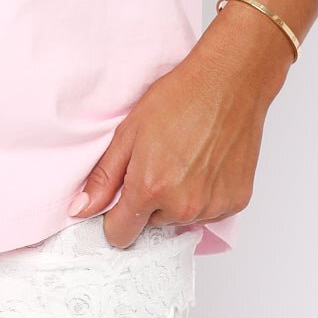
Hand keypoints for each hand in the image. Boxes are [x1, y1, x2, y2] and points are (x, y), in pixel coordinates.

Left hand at [67, 9, 292, 247]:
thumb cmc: (180, 99)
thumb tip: (81, 209)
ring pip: (182, 219)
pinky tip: (205, 164)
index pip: (121, 235)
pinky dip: (205, 196)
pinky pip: (209, 213)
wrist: (228, 83)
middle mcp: (183, 206)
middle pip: (152, 225)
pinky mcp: (236, 202)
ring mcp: (213, 207)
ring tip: (184, 160)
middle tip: (159, 163)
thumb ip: (104, 177)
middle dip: (150, 202)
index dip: (116, 217)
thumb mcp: (128, 132)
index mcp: (150, 189)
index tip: (120, 199)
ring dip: (178, 199)